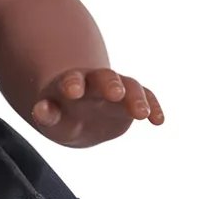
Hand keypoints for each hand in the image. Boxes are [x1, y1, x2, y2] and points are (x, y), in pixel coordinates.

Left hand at [29, 68, 163, 146]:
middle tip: (115, 93)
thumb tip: (39, 109)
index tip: (73, 91)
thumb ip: (47, 115)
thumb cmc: (62, 118)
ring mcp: (116, 90)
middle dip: (110, 84)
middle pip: (104, 77)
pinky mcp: (131, 100)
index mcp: (71, 85)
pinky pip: (146, 97)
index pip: (72, 80)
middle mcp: (96, 83)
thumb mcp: (52, 120)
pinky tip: (158, 121)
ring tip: (142, 114)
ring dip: (136, 97)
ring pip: (129, 85)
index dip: (72, 84)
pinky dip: (154, 106)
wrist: (80, 120)